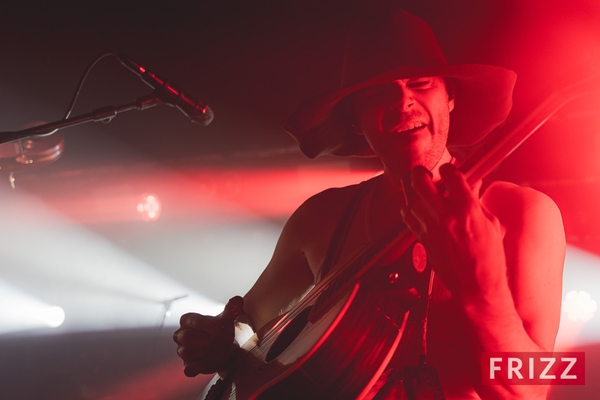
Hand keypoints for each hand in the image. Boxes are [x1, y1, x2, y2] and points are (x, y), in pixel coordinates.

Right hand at [173, 297, 242, 375]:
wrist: (223, 346)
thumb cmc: (220, 329)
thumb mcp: (226, 319)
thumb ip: (232, 309)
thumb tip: (238, 299)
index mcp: (188, 321)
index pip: (191, 321)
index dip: (204, 325)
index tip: (218, 328)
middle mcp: (182, 335)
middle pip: (184, 336)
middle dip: (200, 338)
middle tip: (212, 339)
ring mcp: (184, 351)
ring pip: (184, 352)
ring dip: (199, 351)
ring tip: (210, 348)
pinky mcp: (190, 365)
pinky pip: (187, 369)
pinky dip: (192, 368)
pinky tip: (200, 366)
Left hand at [400, 164, 505, 299]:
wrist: (477, 287)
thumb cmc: (488, 260)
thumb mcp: (491, 224)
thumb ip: (477, 201)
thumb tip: (470, 185)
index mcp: (467, 210)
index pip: (451, 174)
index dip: (450, 168)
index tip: (451, 170)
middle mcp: (445, 217)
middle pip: (420, 181)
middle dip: (422, 173)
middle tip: (426, 174)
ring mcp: (430, 228)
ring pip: (410, 198)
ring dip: (414, 192)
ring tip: (422, 192)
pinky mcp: (422, 239)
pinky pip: (407, 216)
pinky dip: (409, 208)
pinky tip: (417, 207)